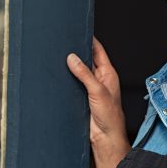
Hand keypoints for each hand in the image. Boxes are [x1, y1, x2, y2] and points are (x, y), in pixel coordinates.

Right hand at [67, 39, 129, 167]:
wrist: (105, 139)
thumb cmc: (109, 117)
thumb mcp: (97, 91)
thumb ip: (85, 74)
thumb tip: (72, 58)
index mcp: (108, 73)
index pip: (97, 50)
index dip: (89, 39)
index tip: (78, 29)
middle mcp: (100, 79)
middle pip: (86, 59)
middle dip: (76, 51)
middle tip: (63, 42)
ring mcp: (90, 88)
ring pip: (78, 72)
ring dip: (70, 66)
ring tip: (57, 56)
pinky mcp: (82, 98)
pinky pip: (73, 84)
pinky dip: (66, 79)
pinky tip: (57, 76)